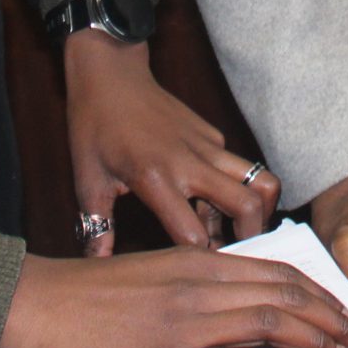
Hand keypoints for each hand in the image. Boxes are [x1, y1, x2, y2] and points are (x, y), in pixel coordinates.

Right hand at [0, 249, 347, 347]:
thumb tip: (249, 303)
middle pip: (284, 297)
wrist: (40, 306)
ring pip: (269, 326)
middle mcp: (197, 289)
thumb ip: (203, 284)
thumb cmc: (93, 294)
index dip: (320, 294)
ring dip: (315, 344)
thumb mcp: (157, 273)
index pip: (278, 273)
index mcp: (196, 263)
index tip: (345, 313)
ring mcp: (182, 330)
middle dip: (331, 320)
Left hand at [65, 29, 279, 251]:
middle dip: (250, 239)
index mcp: (155, 178)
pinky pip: (238, 168)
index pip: (194, 235)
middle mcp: (189, 162)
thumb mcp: (88, 180)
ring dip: (257, 211)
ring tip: (235, 229)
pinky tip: (208, 201)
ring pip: (260, 181)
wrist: (110, 73)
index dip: (200, 261)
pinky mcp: (213, 135)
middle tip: (235, 255)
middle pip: (247, 206)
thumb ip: (97, 226)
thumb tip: (98, 264)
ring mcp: (207, 146)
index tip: (196, 274)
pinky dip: (234, 190)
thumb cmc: (94, 127)